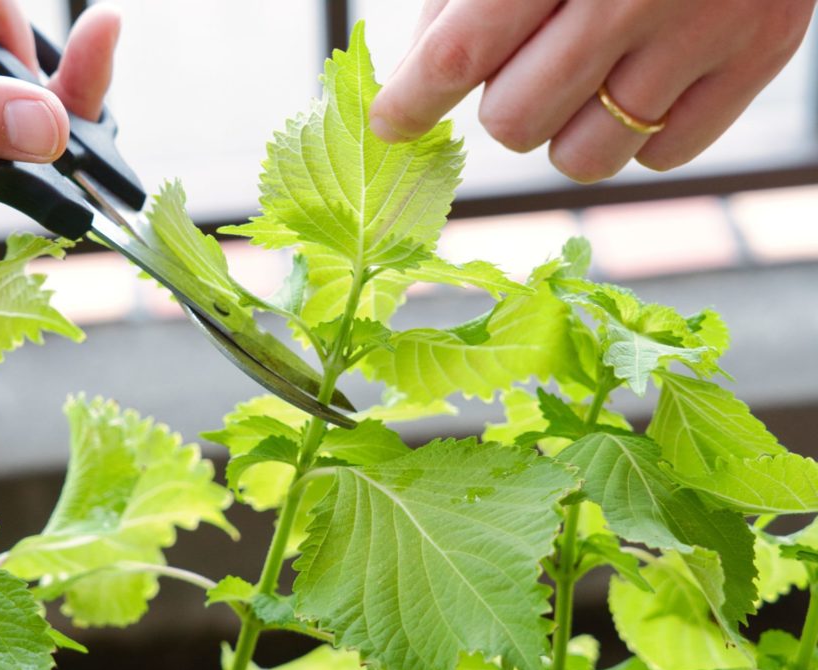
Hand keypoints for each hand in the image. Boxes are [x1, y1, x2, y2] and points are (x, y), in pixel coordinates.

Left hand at [369, 0, 815, 182]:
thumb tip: (417, 80)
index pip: (462, 50)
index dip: (413, 99)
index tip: (391, 124)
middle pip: (515, 122)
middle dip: (503, 106)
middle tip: (528, 68)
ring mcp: (704, 29)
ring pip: (584, 158)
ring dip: (566, 131)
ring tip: (588, 76)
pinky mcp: (760, 57)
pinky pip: (659, 157)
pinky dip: (638, 134)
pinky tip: (645, 79)